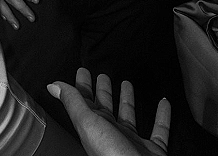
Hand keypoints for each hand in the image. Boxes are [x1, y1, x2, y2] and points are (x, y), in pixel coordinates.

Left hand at [48, 68, 169, 155]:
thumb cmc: (112, 155)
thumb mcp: (88, 124)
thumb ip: (73, 103)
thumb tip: (53, 85)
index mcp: (94, 129)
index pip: (84, 102)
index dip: (82, 86)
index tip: (83, 70)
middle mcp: (111, 135)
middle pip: (105, 108)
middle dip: (103, 91)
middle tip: (103, 74)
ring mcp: (131, 143)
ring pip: (129, 117)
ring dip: (128, 100)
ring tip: (127, 83)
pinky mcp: (152, 151)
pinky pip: (159, 130)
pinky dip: (163, 116)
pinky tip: (164, 102)